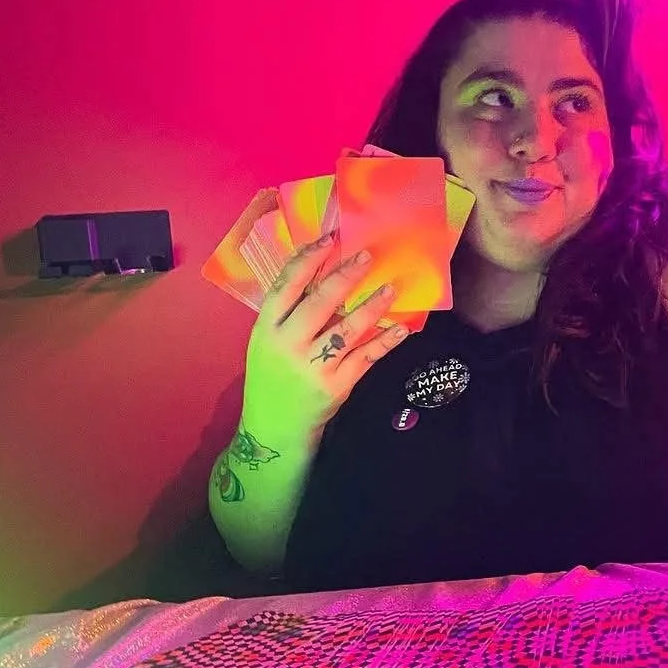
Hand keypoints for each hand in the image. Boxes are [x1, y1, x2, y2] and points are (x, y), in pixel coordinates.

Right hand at [240, 237, 408, 452]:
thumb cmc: (272, 376)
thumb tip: (324, 273)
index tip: (329, 239)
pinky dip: (385, 341)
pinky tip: (401, 328)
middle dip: (345, 276)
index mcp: (266, 328)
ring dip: (372, 306)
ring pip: (347, 329)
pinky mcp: (336, 386)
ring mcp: (313, 366)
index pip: (285, 284)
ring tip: (391, 288)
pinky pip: (365, 357)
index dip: (307, 259)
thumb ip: (289, 313)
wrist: (273, 428)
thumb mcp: (267, 341)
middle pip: (319, 302)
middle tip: (367, 256)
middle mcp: (288, 344)